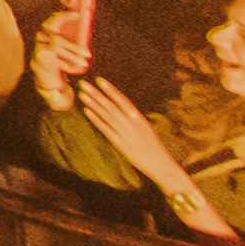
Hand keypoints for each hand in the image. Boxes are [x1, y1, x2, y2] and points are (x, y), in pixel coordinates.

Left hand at [78, 79, 229, 232]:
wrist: (162, 166)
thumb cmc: (154, 148)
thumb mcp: (146, 129)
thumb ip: (134, 119)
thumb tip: (123, 109)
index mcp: (140, 119)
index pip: (123, 101)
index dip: (111, 90)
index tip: (99, 80)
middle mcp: (132, 124)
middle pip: (112, 106)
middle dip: (97, 94)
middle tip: (83, 83)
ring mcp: (126, 134)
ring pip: (107, 116)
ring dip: (94, 104)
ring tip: (82, 95)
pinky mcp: (121, 145)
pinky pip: (107, 130)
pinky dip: (97, 120)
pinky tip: (87, 112)